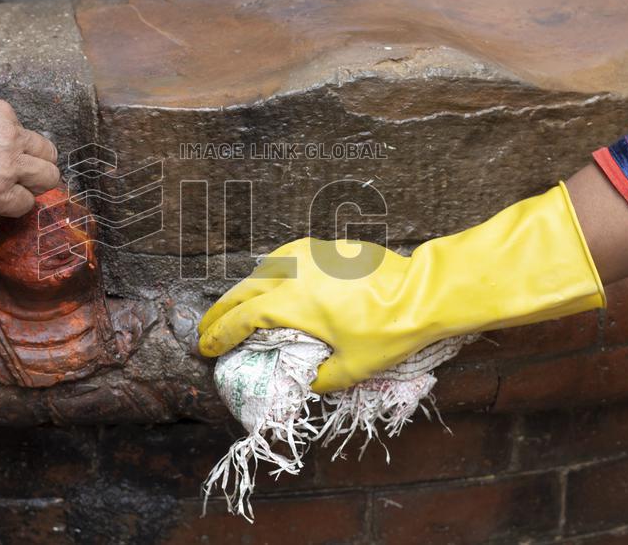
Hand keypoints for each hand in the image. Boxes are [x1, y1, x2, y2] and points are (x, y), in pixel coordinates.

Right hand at [198, 185, 605, 392]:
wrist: (422, 293)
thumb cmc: (386, 332)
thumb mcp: (352, 368)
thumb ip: (322, 377)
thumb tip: (308, 381)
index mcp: (289, 304)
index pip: (241, 321)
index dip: (219, 335)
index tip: (205, 346)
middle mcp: (291, 273)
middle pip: (242, 291)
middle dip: (222, 311)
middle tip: (207, 326)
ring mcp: (308, 255)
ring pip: (262, 270)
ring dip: (245, 289)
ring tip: (237, 305)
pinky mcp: (325, 247)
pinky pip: (286, 259)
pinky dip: (271, 273)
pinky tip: (275, 281)